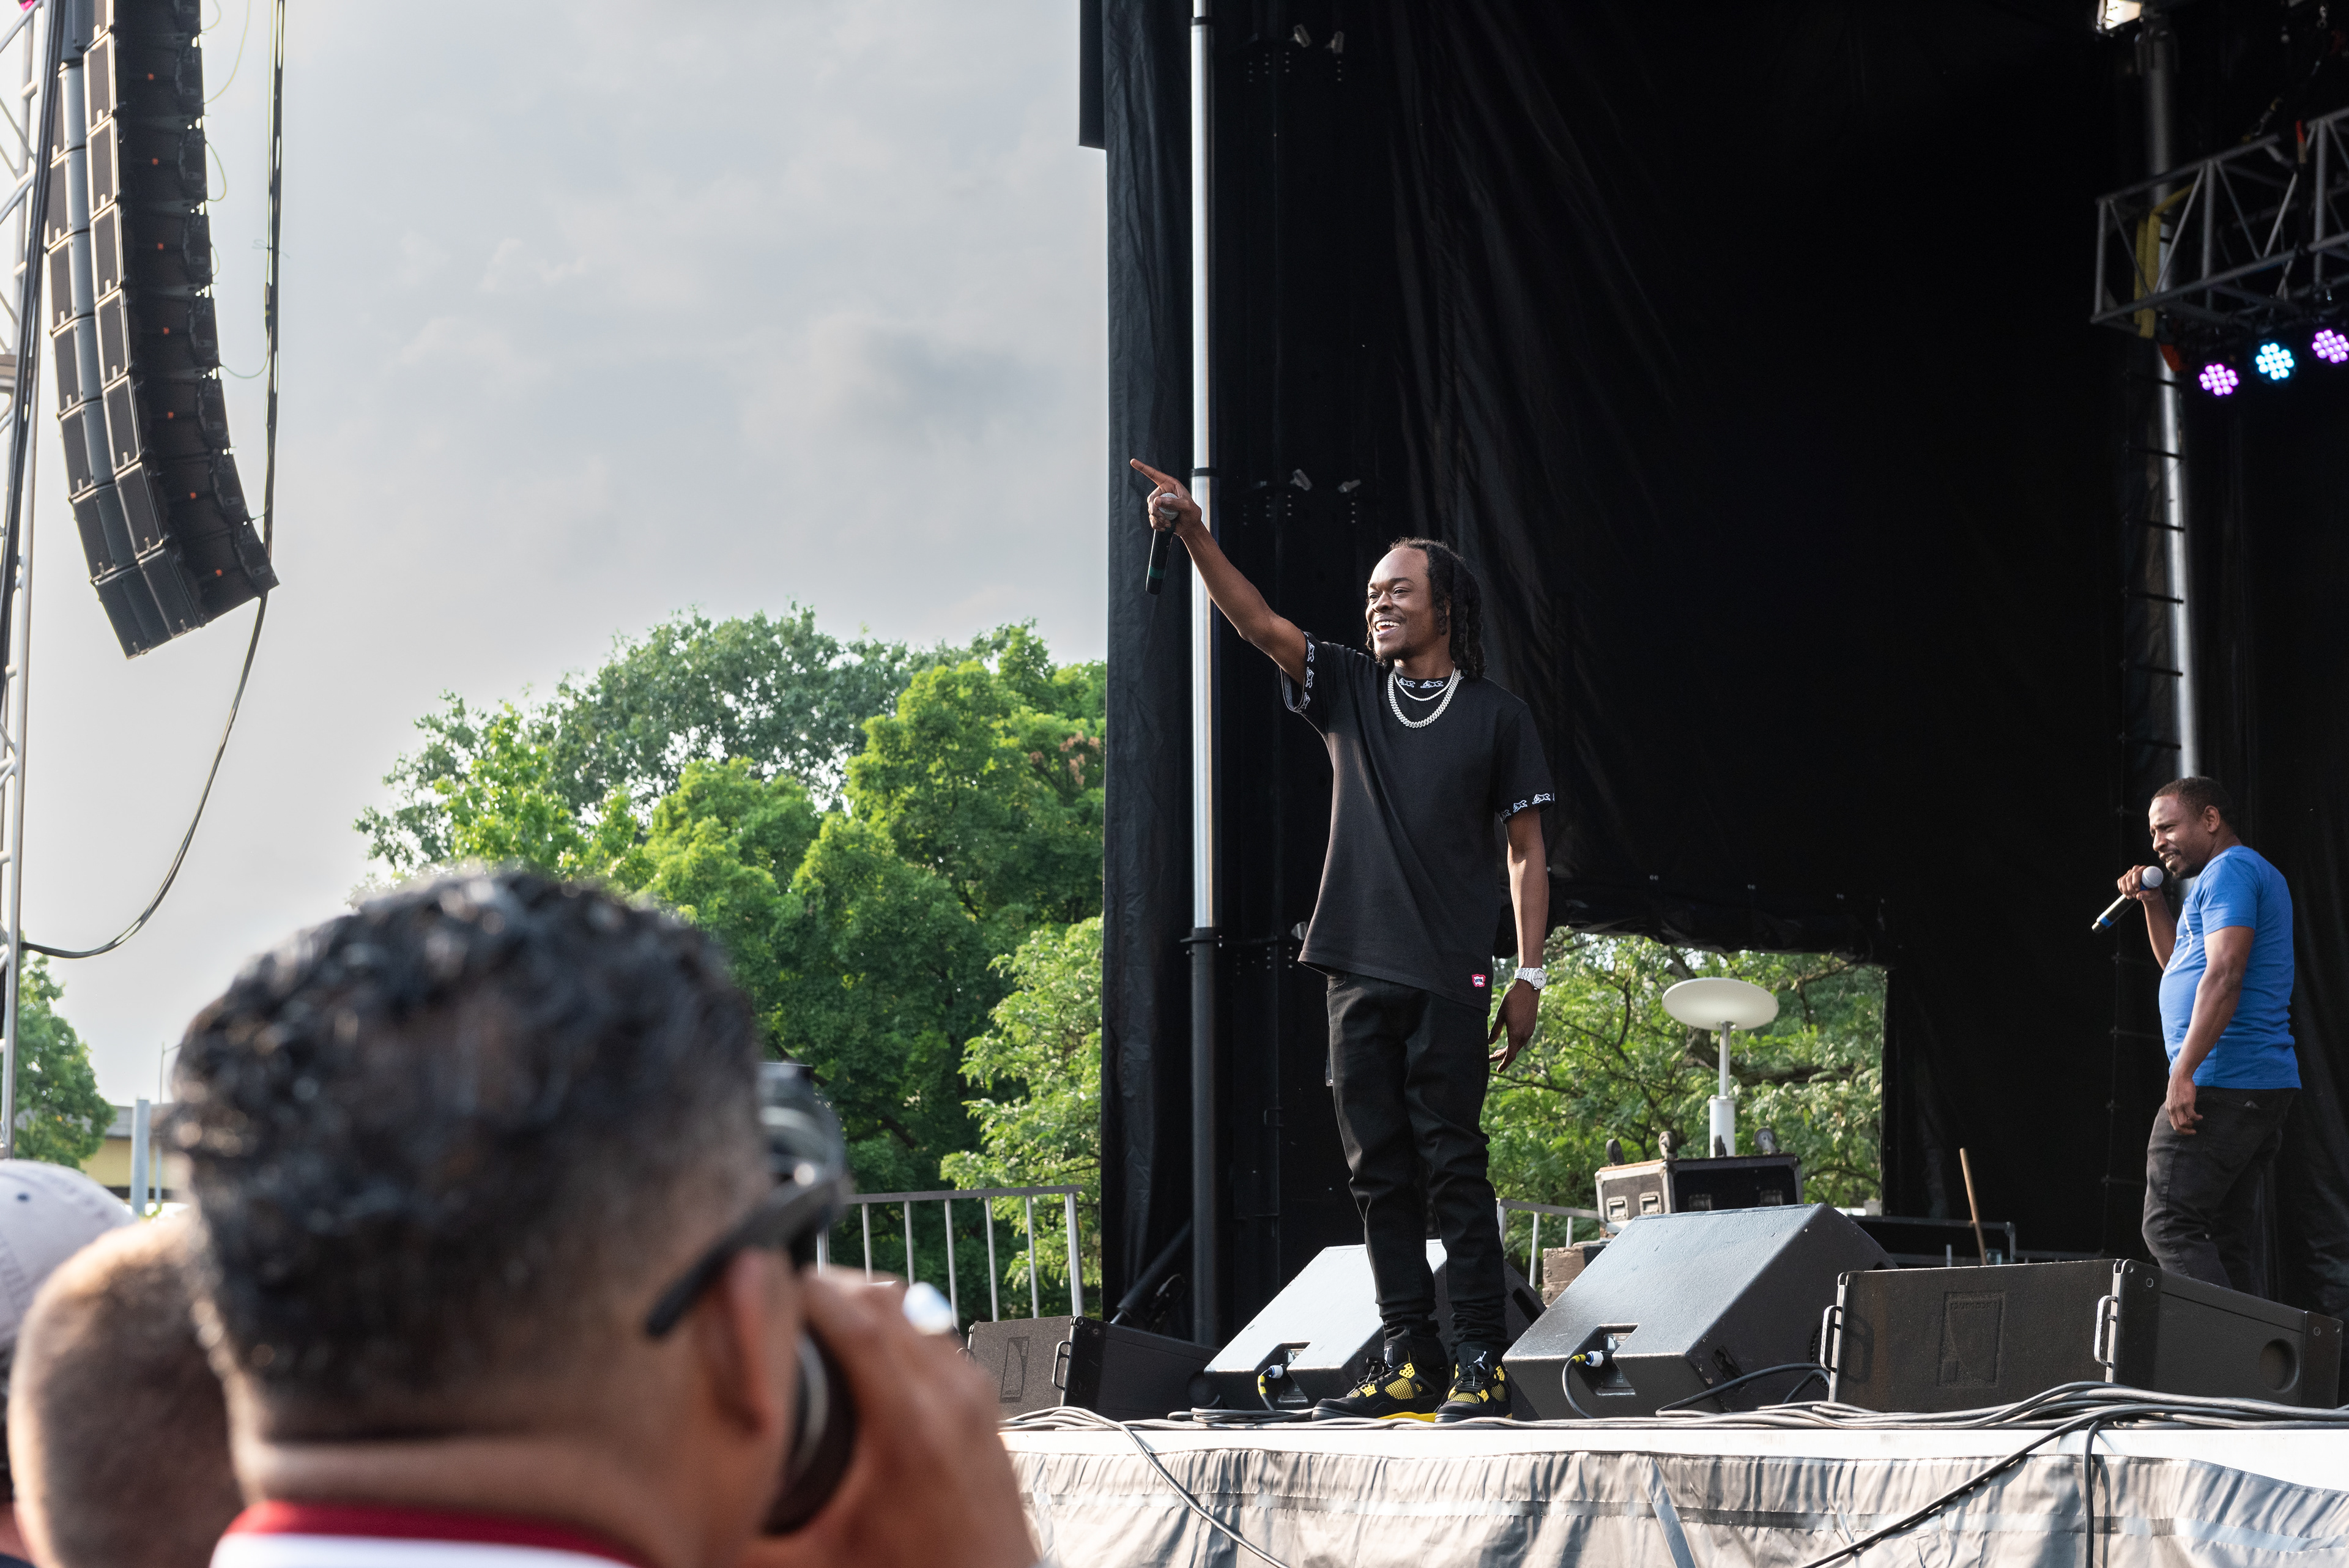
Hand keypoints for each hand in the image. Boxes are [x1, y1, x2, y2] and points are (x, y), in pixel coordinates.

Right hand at [737, 1275, 1031, 1567]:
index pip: (856, 1322)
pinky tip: (857, 1351)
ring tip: (809, 1322)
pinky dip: (893, 1328)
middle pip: (884, 1301)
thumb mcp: (817, 1564)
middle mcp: (950, 1396)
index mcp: (911, 1429)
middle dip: (827, 1290)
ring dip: (861, 1305)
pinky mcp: (984, 1400)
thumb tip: (689, 1511)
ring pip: (914, 1309)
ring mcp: (973, 1394)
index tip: (762, 1280)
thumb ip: (749, 1536)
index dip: (805, 1289)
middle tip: (775, 1301)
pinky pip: (934, 1334)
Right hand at [1128, 458, 1200, 533]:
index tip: (1132, 461)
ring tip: (1168, 523)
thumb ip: (1173, 503)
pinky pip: (1151, 518)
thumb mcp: (1186, 506)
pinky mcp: (1157, 513)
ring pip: (1150, 510)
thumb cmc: (1192, 514)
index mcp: (1170, 484)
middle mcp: (1163, 492)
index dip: (1143, 468)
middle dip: (1155, 511)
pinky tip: (1165, 526)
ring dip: (1158, 519)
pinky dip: (1157, 524)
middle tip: (1164, 519)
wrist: (1191, 527)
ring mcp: (1159, 503)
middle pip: (1151, 499)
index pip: (1154, 475)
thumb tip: (1156, 501)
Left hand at [1486, 979, 1538, 1070]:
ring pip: (1518, 1046)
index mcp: (1516, 1034)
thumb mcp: (1500, 1015)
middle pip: (1513, 1052)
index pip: (1510, 1056)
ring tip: (1497, 1050)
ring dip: (1508, 1050)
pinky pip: (1522, 1039)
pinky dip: (1513, 1043)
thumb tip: (1490, 1043)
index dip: (1503, 1064)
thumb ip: (1495, 1031)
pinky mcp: (1531, 1026)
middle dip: (1502, 1056)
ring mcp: (1529, 1031)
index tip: (1498, 1070)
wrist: (1528, 989)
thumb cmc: (1512, 1000)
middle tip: (1490, 1057)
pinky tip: (1507, 1040)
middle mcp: (1525, 1035)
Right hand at [2118, 865, 2163, 903]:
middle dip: (2130, 888)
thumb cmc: (2153, 892)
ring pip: (2123, 881)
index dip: (2135, 882)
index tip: (2137, 890)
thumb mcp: (2152, 894)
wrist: (2149, 892)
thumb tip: (2138, 896)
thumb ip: (2146, 895)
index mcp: (2145, 870)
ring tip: (2131, 897)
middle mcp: (2136, 869)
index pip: (2136, 874)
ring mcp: (2130, 872)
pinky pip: (2120, 882)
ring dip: (2125, 890)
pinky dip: (2122, 889)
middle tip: (2134, 896)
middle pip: (2128, 878)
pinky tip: (2127, 894)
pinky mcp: (2125, 876)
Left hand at [2164, 1071, 2200, 1134]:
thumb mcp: (2173, 1100)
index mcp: (2169, 1109)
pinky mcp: (2187, 1103)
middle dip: (2186, 1132)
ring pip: (2184, 1123)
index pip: (2174, 1125)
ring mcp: (2179, 1107)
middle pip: (2178, 1127)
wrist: (2179, 1077)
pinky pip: (2192, 1115)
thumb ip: (2175, 1108)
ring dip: (2192, 1124)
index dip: (2182, 1130)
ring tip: (2196, 1120)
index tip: (2189, 1130)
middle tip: (2194, 1131)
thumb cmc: (2178, 1088)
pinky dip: (2197, 1118)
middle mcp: (2172, 1109)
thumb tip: (2183, 1116)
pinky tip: (2200, 1117)